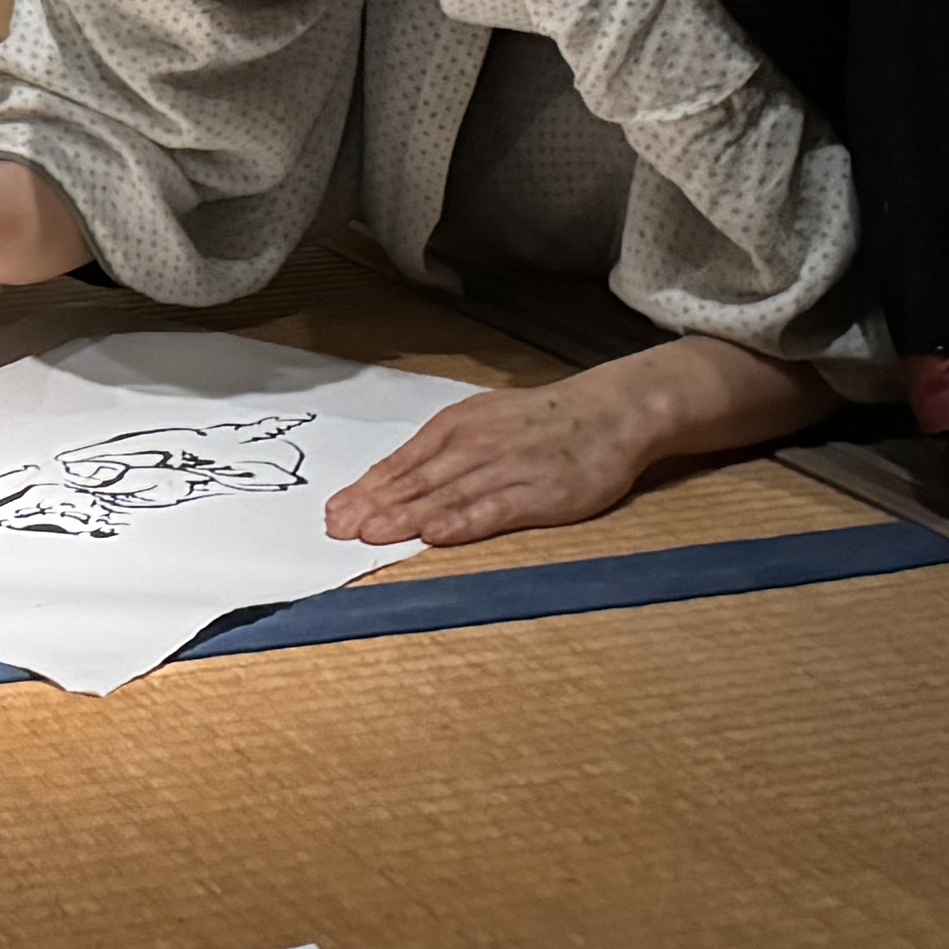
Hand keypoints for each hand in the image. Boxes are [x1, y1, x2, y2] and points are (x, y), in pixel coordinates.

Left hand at [325, 344, 841, 548]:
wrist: (613, 412)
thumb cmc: (544, 423)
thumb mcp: (485, 423)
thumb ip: (442, 454)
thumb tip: (391, 487)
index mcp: (458, 425)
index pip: (402, 462)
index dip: (367, 489)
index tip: (334, 514)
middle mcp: (476, 443)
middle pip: (416, 479)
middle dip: (374, 506)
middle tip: (338, 531)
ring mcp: (508, 466)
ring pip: (447, 494)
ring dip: (407, 517)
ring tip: (372, 536)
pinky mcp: (540, 491)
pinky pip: (494, 508)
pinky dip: (463, 521)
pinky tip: (437, 534)